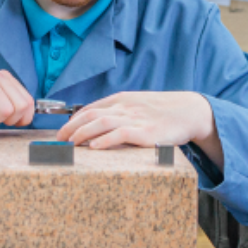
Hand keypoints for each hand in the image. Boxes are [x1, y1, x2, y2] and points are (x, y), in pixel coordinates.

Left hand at [57, 91, 223, 169]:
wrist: (189, 111)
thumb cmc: (161, 112)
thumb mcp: (137, 106)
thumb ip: (118, 112)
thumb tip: (96, 124)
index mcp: (121, 100)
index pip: (89, 108)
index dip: (72, 120)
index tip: (61, 132)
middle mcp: (125, 107)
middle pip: (90, 115)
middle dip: (70, 128)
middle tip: (58, 141)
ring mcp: (135, 118)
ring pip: (101, 122)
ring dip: (82, 134)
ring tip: (70, 144)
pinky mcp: (146, 132)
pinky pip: (121, 134)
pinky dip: (105, 140)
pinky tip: (94, 147)